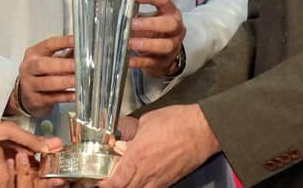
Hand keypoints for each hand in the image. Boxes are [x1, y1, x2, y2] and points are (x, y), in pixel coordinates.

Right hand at [11, 35, 75, 116]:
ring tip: (77, 80)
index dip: (63, 42)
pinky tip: (75, 94)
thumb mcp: (50, 61)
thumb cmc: (40, 74)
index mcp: (34, 54)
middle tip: (76, 65)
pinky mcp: (35, 100)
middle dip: (62, 65)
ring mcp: (30, 85)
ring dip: (64, 81)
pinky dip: (65, 96)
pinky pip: (52, 98)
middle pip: (42, 65)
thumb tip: (84, 49)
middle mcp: (29, 68)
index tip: (75, 41)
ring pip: (47, 83)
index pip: (48, 45)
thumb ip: (66, 55)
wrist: (26, 95)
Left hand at [99, 105, 219, 187]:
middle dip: (115, 187)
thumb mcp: (147, 121)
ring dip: (129, 187)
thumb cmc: (177, 122)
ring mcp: (159, 180)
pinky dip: (143, 187)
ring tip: (125, 179)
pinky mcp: (170, 181)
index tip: (99, 180)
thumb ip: (132, 133)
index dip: (104, 184)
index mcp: (137, 156)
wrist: (203, 130)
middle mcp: (147, 173)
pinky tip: (141, 180)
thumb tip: (124, 138)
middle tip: (109, 179)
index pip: (115, 181)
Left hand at [129, 0, 185, 77]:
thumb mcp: (149, 19)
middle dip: (151, 24)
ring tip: (131, 43)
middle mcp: (176, 29)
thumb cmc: (155, 31)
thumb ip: (137, 16)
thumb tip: (117, 13)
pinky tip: (128, 60)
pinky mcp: (164, 62)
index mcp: (171, 13)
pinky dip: (139, 61)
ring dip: (147, 43)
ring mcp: (173, 47)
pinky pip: (152, 62)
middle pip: (170, 24)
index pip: (164, 1)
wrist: (165, 55)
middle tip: (133, 24)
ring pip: (165, 45)